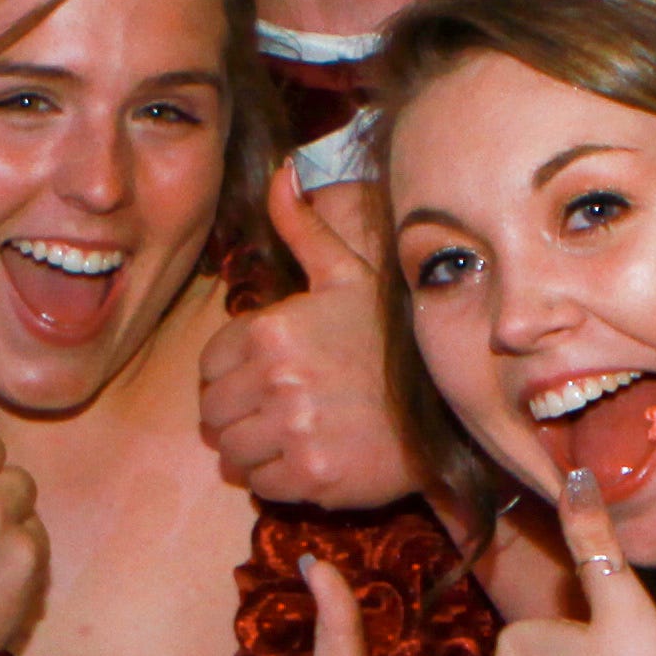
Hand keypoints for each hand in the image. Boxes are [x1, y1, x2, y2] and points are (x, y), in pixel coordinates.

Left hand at [199, 169, 421, 505]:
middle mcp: (277, 381)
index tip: (263, 375)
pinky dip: (275, 476)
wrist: (447, 407)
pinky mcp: (313, 476)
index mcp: (272, 331)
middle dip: (235, 413)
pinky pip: (260, 485)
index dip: (231, 372)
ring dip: (251, 447)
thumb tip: (280, 171)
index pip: (208, 366)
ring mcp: (295, 431)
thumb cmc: (390, 338)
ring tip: (288, 433)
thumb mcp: (346, 274)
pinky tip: (306, 456)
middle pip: (212, 414)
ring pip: (230, 452)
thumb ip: (302, 227)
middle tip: (272, 409)